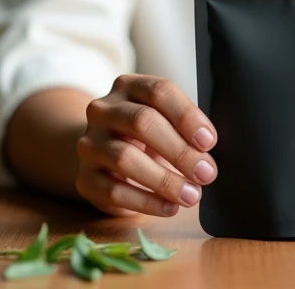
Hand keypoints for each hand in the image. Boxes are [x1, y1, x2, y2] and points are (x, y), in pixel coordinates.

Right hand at [76, 74, 217, 216]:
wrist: (103, 156)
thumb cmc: (145, 135)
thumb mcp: (163, 120)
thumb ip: (184, 129)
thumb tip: (206, 156)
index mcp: (128, 86)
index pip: (159, 91)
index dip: (186, 116)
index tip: (209, 141)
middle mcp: (103, 109)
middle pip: (142, 122)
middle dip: (179, 150)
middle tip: (206, 173)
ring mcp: (89, 143)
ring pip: (125, 158)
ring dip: (164, 180)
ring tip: (192, 195)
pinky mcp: (84, 178)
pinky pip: (114, 191)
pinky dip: (147, 202)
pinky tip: (170, 207)